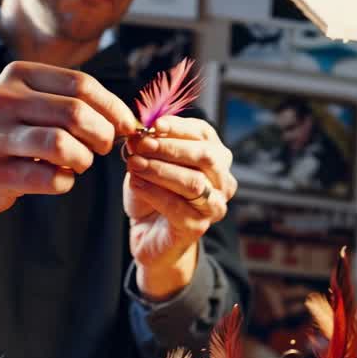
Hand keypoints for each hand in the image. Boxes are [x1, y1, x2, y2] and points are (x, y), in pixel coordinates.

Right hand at [0, 61, 139, 245]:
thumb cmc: (6, 134)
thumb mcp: (28, 102)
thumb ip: (69, 102)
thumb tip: (125, 119)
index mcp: (17, 75)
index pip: (81, 85)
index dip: (113, 108)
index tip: (127, 126)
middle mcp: (1, 101)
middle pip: (76, 113)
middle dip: (102, 135)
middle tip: (102, 148)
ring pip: (63, 145)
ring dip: (83, 160)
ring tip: (79, 164)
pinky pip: (50, 179)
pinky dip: (65, 182)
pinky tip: (59, 179)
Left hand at [123, 115, 237, 299]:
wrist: (149, 233)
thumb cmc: (152, 193)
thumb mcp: (147, 163)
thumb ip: (146, 149)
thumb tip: (138, 135)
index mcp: (214, 157)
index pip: (204, 134)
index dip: (180, 127)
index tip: (154, 124)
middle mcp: (221, 180)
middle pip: (206, 156)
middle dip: (171, 148)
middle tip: (142, 145)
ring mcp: (213, 206)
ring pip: (194, 182)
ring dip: (161, 170)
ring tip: (135, 165)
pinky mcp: (198, 227)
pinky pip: (177, 207)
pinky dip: (154, 193)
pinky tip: (136, 184)